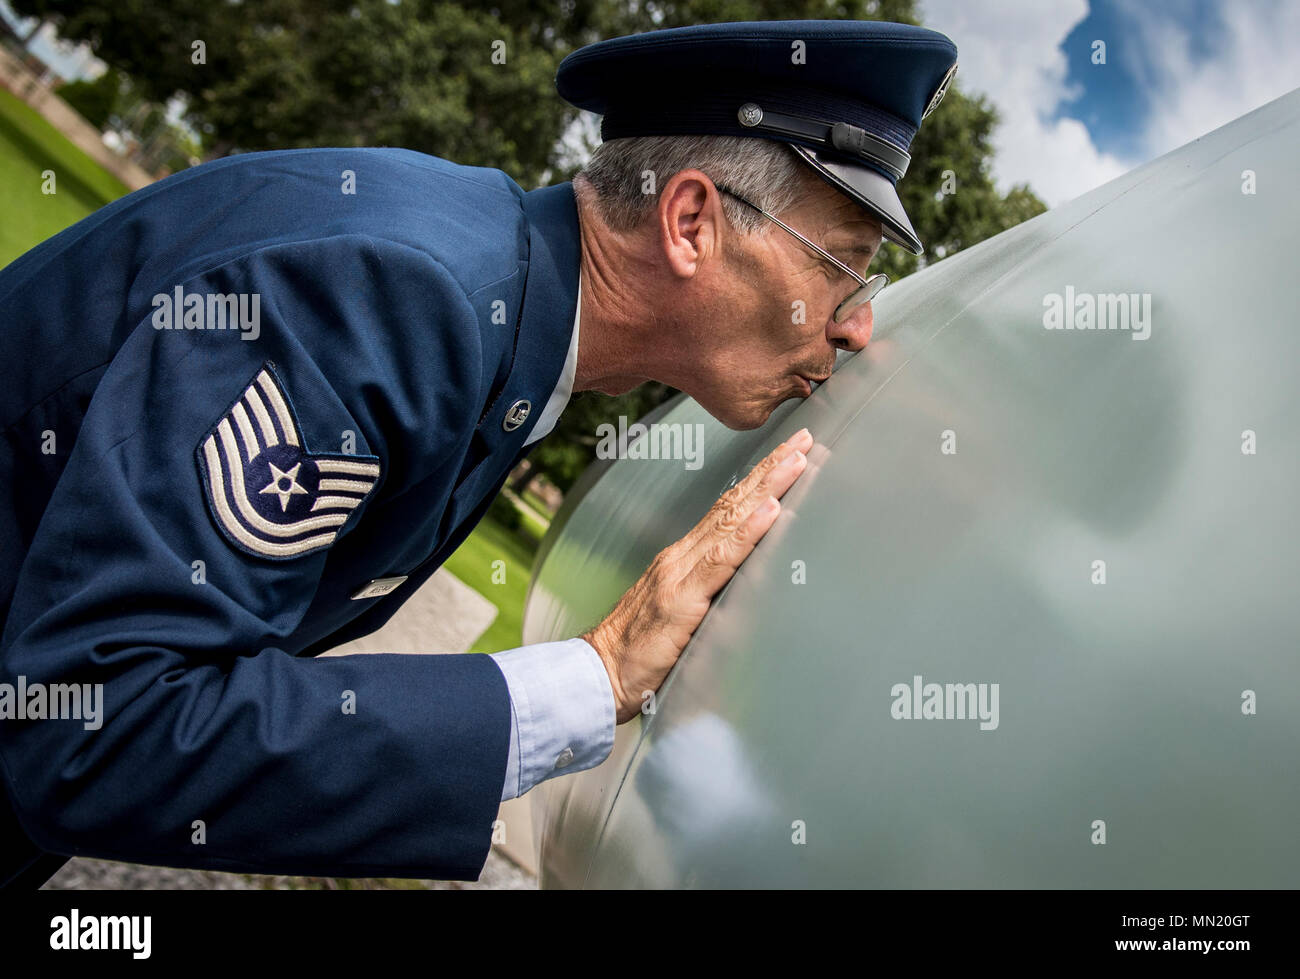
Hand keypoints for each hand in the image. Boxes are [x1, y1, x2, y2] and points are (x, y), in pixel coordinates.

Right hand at [582, 427, 813, 722]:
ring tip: (797, 460)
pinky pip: (721, 560)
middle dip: (770, 469)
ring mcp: (680, 575)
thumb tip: (747, 589)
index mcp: (683, 560)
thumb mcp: (680, 617)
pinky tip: (771, 509)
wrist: (595, 676)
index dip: (759, 481)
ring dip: (768, 487)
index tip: (789, 454)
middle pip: (732, 504)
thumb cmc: (637, 654)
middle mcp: (681, 558)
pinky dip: (748, 531)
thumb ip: (707, 597)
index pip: (727, 510)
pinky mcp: (682, 601)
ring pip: (731, 521)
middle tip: (804, 438)